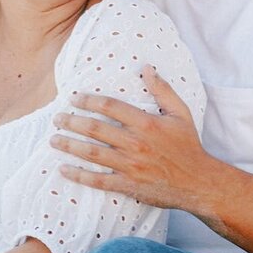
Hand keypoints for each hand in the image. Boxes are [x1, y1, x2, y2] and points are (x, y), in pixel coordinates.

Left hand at [51, 69, 215, 212]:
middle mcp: (135, 143)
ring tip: (53, 140)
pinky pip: (98, 180)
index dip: (88, 101)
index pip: (109, 107)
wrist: (199, 182)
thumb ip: (163, 89)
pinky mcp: (128, 185)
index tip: (73, 98)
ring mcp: (130, 166)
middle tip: (56, 118)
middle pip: (94, 129)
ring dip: (69, 145)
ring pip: (92, 153)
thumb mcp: (181, 113)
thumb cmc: (189, 146)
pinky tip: (63, 169)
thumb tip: (146, 67)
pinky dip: (79, 175)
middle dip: (71, 122)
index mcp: (146, 123)